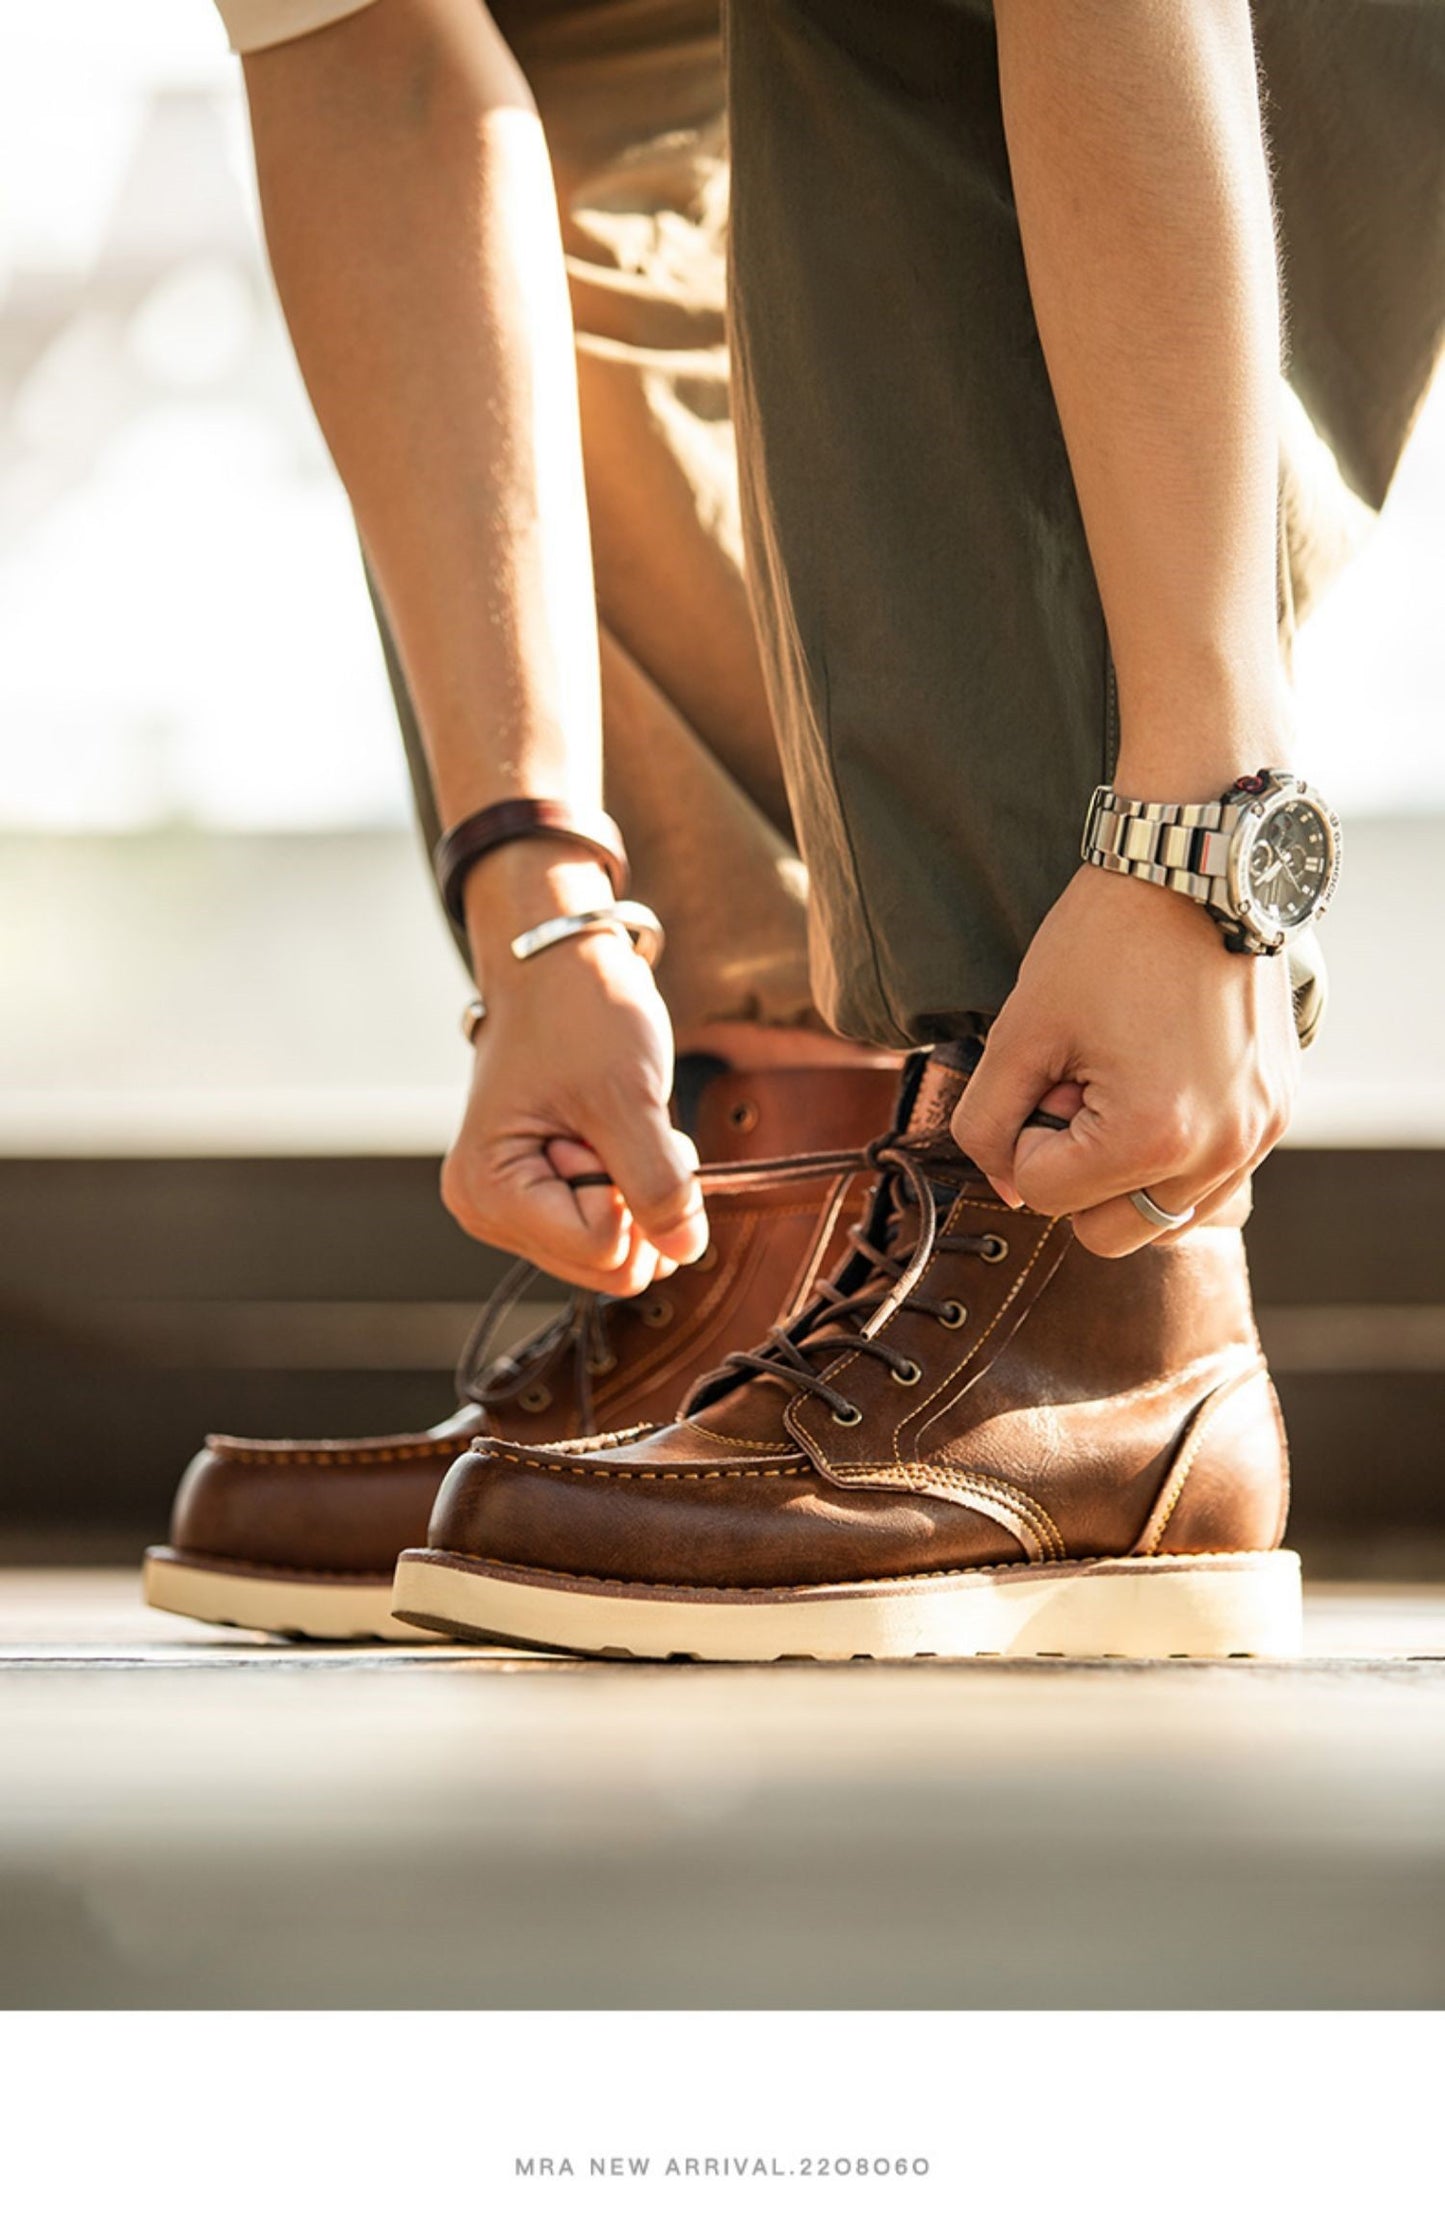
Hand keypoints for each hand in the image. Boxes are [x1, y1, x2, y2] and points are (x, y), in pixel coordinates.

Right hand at [440, 849, 706, 1294]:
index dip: (633, 1195)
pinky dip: (631, 1186)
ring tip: (617, 1125)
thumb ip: (659, 1183)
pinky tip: (614, 1134)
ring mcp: (513, 1208)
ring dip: (639, 1193)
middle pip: (606, 1267)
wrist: (555, 966)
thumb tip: (687, 1251)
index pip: (602, 1251)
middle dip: (638, 1202)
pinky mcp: (540, 1198)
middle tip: (624, 1127)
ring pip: (614, 1253)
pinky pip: (610, 1228)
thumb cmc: (576, 1013)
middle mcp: (488, 1211)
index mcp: (490, 1191)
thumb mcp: (627, 1096)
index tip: (612, 1124)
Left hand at [950, 864, 1297, 1254]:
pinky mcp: (1276, 1114)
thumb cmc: (1105, 939)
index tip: (1047, 1073)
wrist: (1196, 867)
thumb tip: (1007, 1187)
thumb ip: (988, 1123)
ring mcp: (1258, 1136)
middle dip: (1074, 1171)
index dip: (1022, 1137)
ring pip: (1161, 1218)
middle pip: (1104, 1232)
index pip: (1043, 1196)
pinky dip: (1173, 1157)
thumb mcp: (1021, 1030)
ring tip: (1122, 1085)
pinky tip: (1160, 1086)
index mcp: (1154, 1134)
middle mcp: (1221, 1150)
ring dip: (1124, 1173)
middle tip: (1081, 1085)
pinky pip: (1211, 1182)